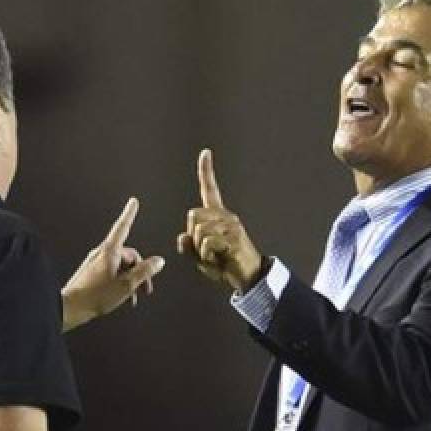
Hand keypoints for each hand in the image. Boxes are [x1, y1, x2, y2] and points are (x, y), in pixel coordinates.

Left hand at [62, 197, 165, 331]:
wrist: (70, 308)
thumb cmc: (96, 296)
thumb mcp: (127, 285)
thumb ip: (144, 272)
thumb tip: (158, 261)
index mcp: (109, 251)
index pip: (123, 227)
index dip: (130, 214)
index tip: (133, 202)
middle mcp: (101, 254)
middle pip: (127, 254)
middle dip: (140, 270)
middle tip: (146, 288)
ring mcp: (95, 263)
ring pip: (120, 266)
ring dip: (131, 279)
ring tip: (134, 297)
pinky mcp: (91, 274)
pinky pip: (111, 273)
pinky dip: (120, 282)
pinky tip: (124, 298)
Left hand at [178, 149, 263, 292]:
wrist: (248, 277)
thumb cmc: (225, 265)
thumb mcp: (201, 257)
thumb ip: (189, 247)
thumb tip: (182, 237)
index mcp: (218, 216)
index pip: (210, 189)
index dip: (206, 171)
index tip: (205, 152)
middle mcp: (225, 216)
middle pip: (193, 215)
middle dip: (193, 236)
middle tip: (207, 251)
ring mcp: (231, 226)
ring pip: (199, 231)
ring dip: (200, 249)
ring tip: (215, 256)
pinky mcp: (234, 238)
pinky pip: (208, 243)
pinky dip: (208, 255)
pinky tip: (220, 259)